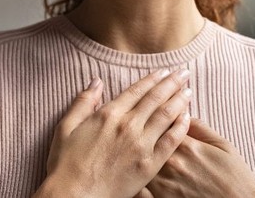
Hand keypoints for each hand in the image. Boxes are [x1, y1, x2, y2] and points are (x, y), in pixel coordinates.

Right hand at [35, 69, 192, 197]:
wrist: (73, 196)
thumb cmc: (66, 165)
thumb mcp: (66, 127)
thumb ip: (83, 102)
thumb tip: (96, 82)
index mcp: (109, 115)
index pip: (137, 90)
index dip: (153, 78)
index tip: (164, 71)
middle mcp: (128, 126)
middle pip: (156, 98)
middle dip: (172, 83)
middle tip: (184, 73)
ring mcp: (141, 145)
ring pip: (166, 115)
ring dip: (180, 100)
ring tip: (189, 89)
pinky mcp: (150, 165)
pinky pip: (171, 141)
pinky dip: (181, 127)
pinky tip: (188, 118)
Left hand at [144, 118, 254, 197]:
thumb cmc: (235, 178)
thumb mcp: (223, 146)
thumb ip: (201, 128)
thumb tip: (183, 114)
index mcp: (187, 146)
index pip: (162, 120)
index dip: (158, 113)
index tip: (158, 111)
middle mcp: (171, 163)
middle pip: (146, 139)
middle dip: (144, 131)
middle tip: (145, 129)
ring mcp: (163, 183)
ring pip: (139, 161)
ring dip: (138, 153)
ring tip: (140, 150)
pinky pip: (140, 186)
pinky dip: (137, 177)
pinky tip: (139, 172)